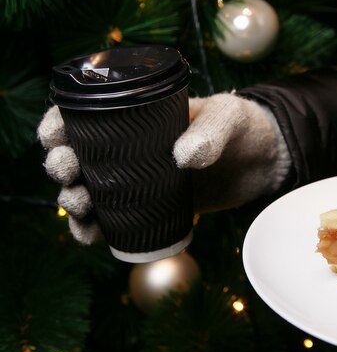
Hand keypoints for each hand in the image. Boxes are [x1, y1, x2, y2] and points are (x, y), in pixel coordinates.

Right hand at [37, 93, 290, 244]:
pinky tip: (91, 235)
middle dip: (62, 165)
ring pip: (90, 191)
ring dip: (73, 200)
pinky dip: (96, 230)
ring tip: (79, 205)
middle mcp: (132, 149)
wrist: (266, 161)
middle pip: (79, 156)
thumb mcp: (229, 117)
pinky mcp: (154, 208)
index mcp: (140, 117)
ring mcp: (140, 181)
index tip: (54, 136)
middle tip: (68, 172)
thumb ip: (211, 131)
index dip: (60, 124)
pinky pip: (115, 221)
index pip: (87, 116)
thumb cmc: (244, 127)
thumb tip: (182, 158)